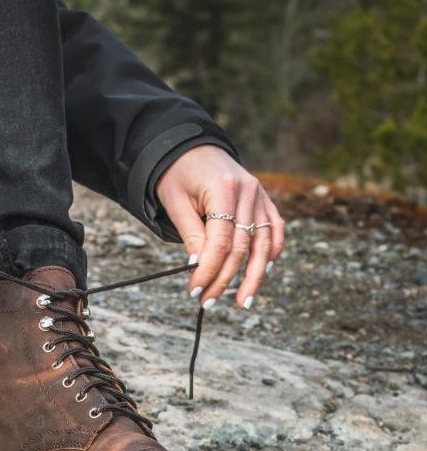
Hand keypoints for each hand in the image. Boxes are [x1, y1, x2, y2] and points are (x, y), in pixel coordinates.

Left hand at [155, 145, 284, 309]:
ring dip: (254, 275)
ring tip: (243, 302)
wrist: (191, 148)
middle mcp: (248, 191)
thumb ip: (191, 234)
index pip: (220, 241)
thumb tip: (198, 268)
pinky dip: (272, 250)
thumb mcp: (176, 202)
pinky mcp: (264, 200)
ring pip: (262, 242)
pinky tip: (265, 271)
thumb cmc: (178, 175)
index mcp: (224, 189)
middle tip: (208, 302)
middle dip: (224, 279)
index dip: (208, 270)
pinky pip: (274, 229)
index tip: (195, 291)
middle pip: (241, 246)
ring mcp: (260, 195)